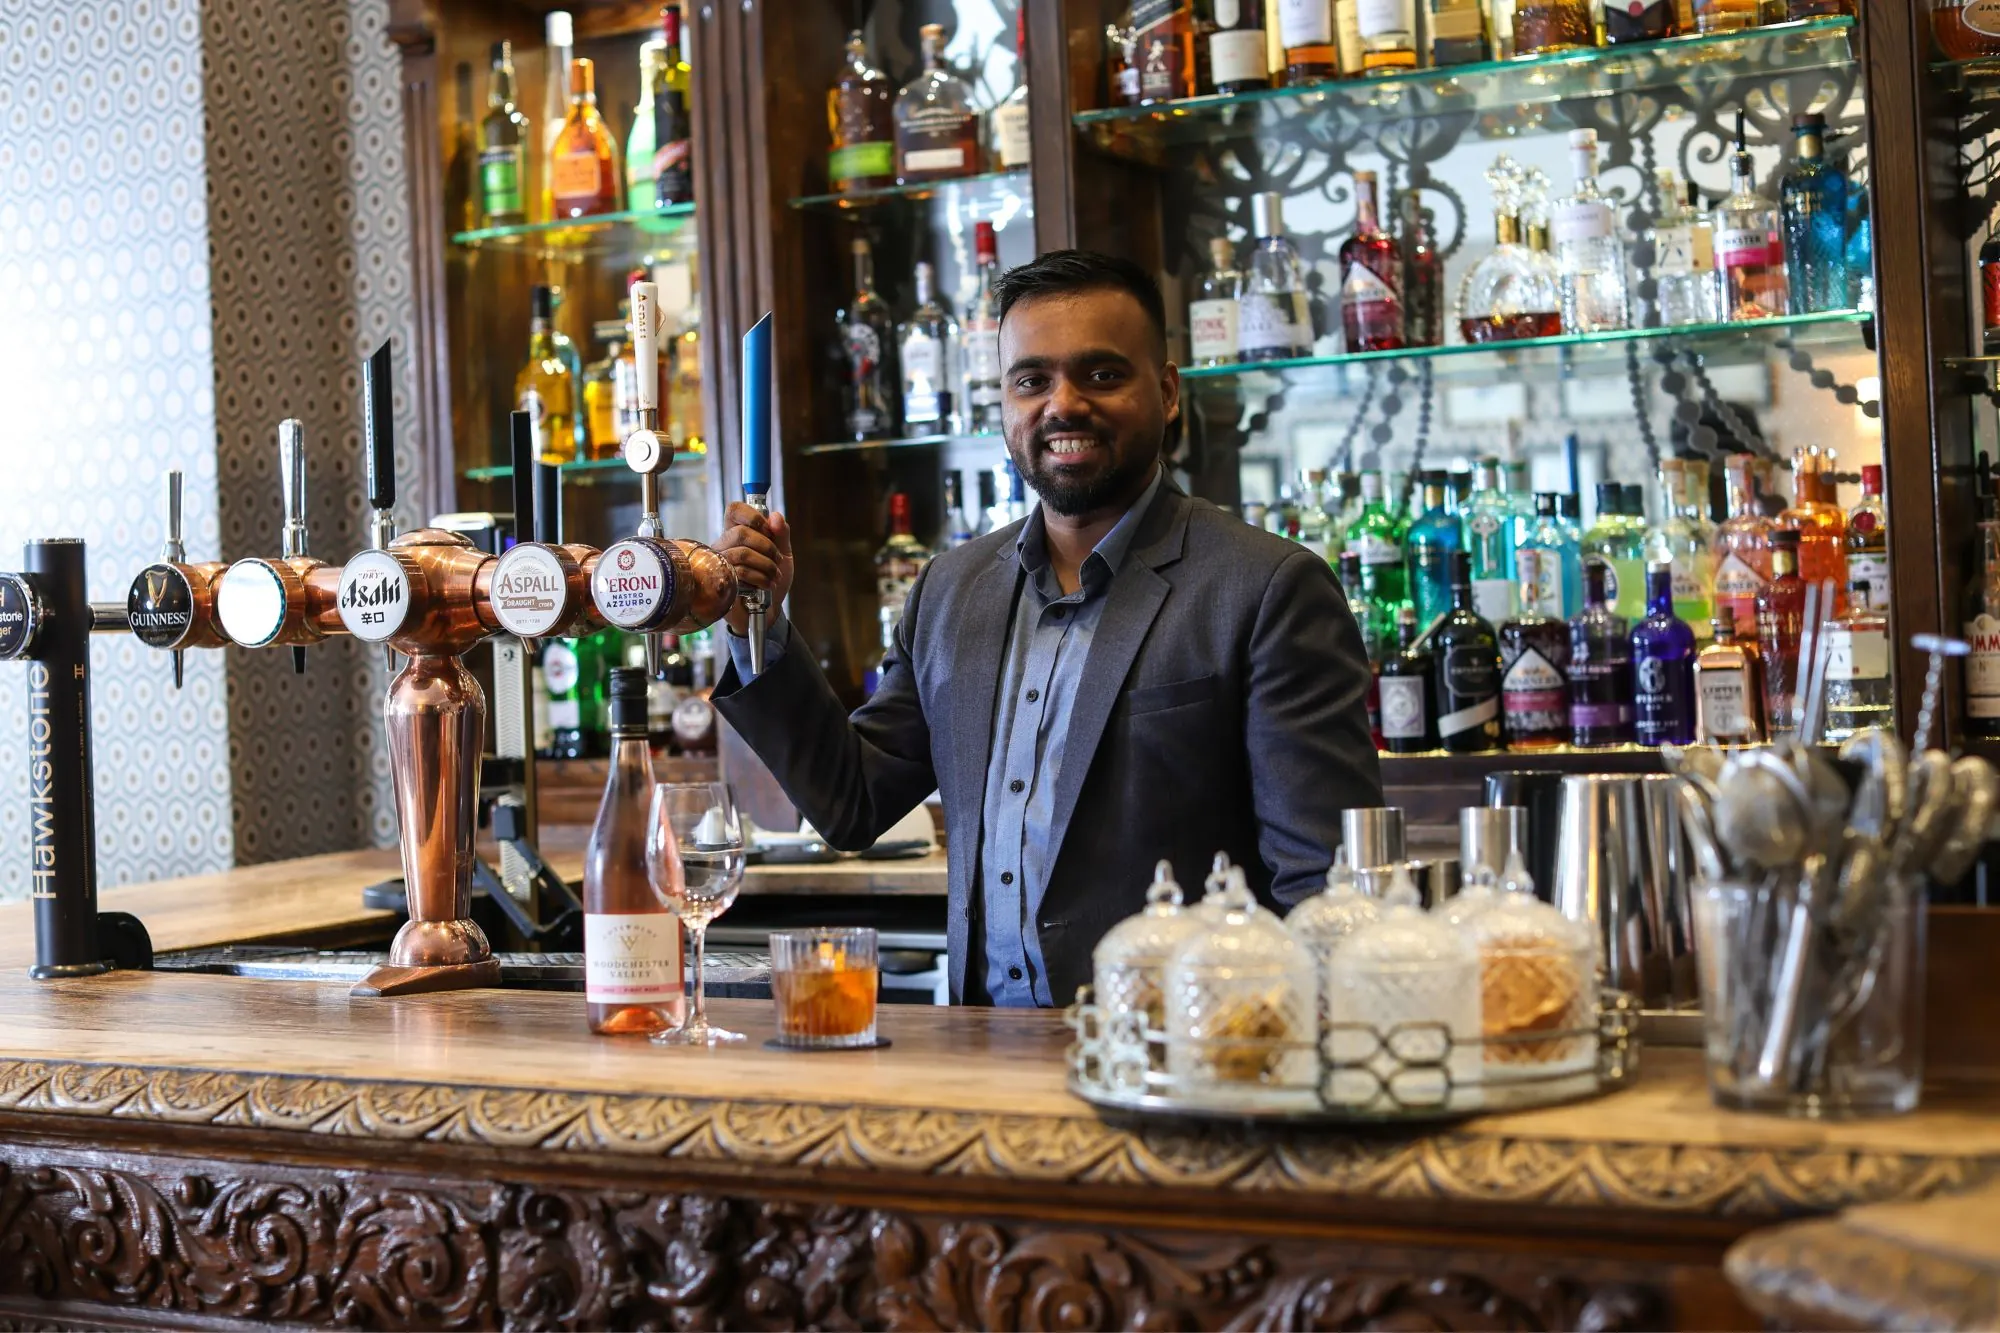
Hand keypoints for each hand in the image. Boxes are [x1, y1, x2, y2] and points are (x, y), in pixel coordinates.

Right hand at [716, 502, 793, 635]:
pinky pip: (741, 573)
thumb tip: (775, 516)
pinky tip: (765, 586)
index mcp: (737, 532)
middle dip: (766, 546)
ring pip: (742, 553)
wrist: (769, 610)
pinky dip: (761, 579)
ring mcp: (719, 564)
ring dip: (767, 566)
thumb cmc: (771, 579)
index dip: (751, 514)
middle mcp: (723, 546)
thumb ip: (781, 533)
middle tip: (776, 559)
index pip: (734, 510)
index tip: (768, 528)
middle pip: (740, 532)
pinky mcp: (721, 582)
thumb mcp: (783, 554)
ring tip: (774, 577)